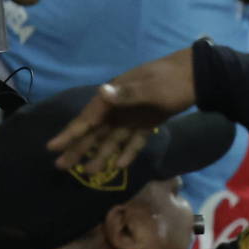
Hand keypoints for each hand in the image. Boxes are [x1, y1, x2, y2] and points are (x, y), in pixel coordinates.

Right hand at [46, 46, 199, 174]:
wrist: (195, 76)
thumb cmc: (170, 80)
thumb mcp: (150, 86)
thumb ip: (128, 93)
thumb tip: (104, 92)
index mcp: (113, 96)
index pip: (87, 119)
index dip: (70, 134)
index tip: (52, 147)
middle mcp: (118, 107)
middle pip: (95, 132)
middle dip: (78, 148)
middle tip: (61, 167)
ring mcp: (132, 115)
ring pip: (112, 139)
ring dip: (101, 155)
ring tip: (88, 173)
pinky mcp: (148, 122)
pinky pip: (134, 140)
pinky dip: (128, 152)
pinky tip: (119, 166)